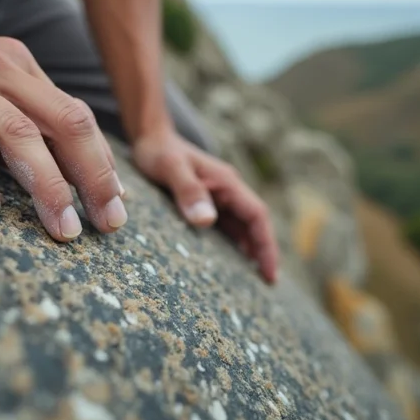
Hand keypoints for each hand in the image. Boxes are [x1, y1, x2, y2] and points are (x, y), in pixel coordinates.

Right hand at [0, 0, 126, 241]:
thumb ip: (7, 115)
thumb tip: (50, 172)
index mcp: (16, 67)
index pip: (74, 117)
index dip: (101, 163)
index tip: (116, 207)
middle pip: (62, 123)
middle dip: (91, 177)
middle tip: (107, 227)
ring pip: (16, 130)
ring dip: (45, 184)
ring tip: (62, 229)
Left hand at [132, 129, 278, 282]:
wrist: (150, 136)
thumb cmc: (159, 151)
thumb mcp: (170, 168)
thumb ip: (188, 191)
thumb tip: (207, 221)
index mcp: (227, 182)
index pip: (257, 216)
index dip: (266, 244)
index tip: (270, 271)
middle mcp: (228, 190)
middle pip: (255, 224)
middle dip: (264, 252)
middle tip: (268, 283)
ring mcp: (219, 196)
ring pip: (243, 227)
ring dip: (251, 250)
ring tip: (254, 280)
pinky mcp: (207, 202)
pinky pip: (227, 226)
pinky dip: (234, 244)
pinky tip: (229, 263)